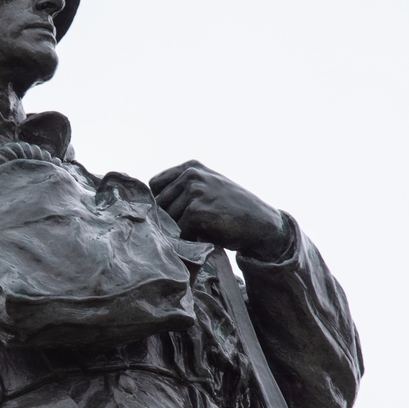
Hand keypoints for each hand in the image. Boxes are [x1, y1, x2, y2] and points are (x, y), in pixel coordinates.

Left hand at [150, 160, 289, 259]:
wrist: (261, 224)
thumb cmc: (231, 211)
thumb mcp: (208, 189)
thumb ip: (183, 190)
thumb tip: (147, 207)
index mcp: (191, 167)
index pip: (155, 186)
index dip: (163, 205)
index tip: (178, 215)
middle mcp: (191, 175)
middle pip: (158, 205)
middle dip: (170, 220)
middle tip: (192, 228)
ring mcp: (194, 191)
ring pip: (167, 220)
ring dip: (180, 231)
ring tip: (202, 231)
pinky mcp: (196, 210)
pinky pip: (179, 232)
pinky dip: (189, 240)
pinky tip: (205, 237)